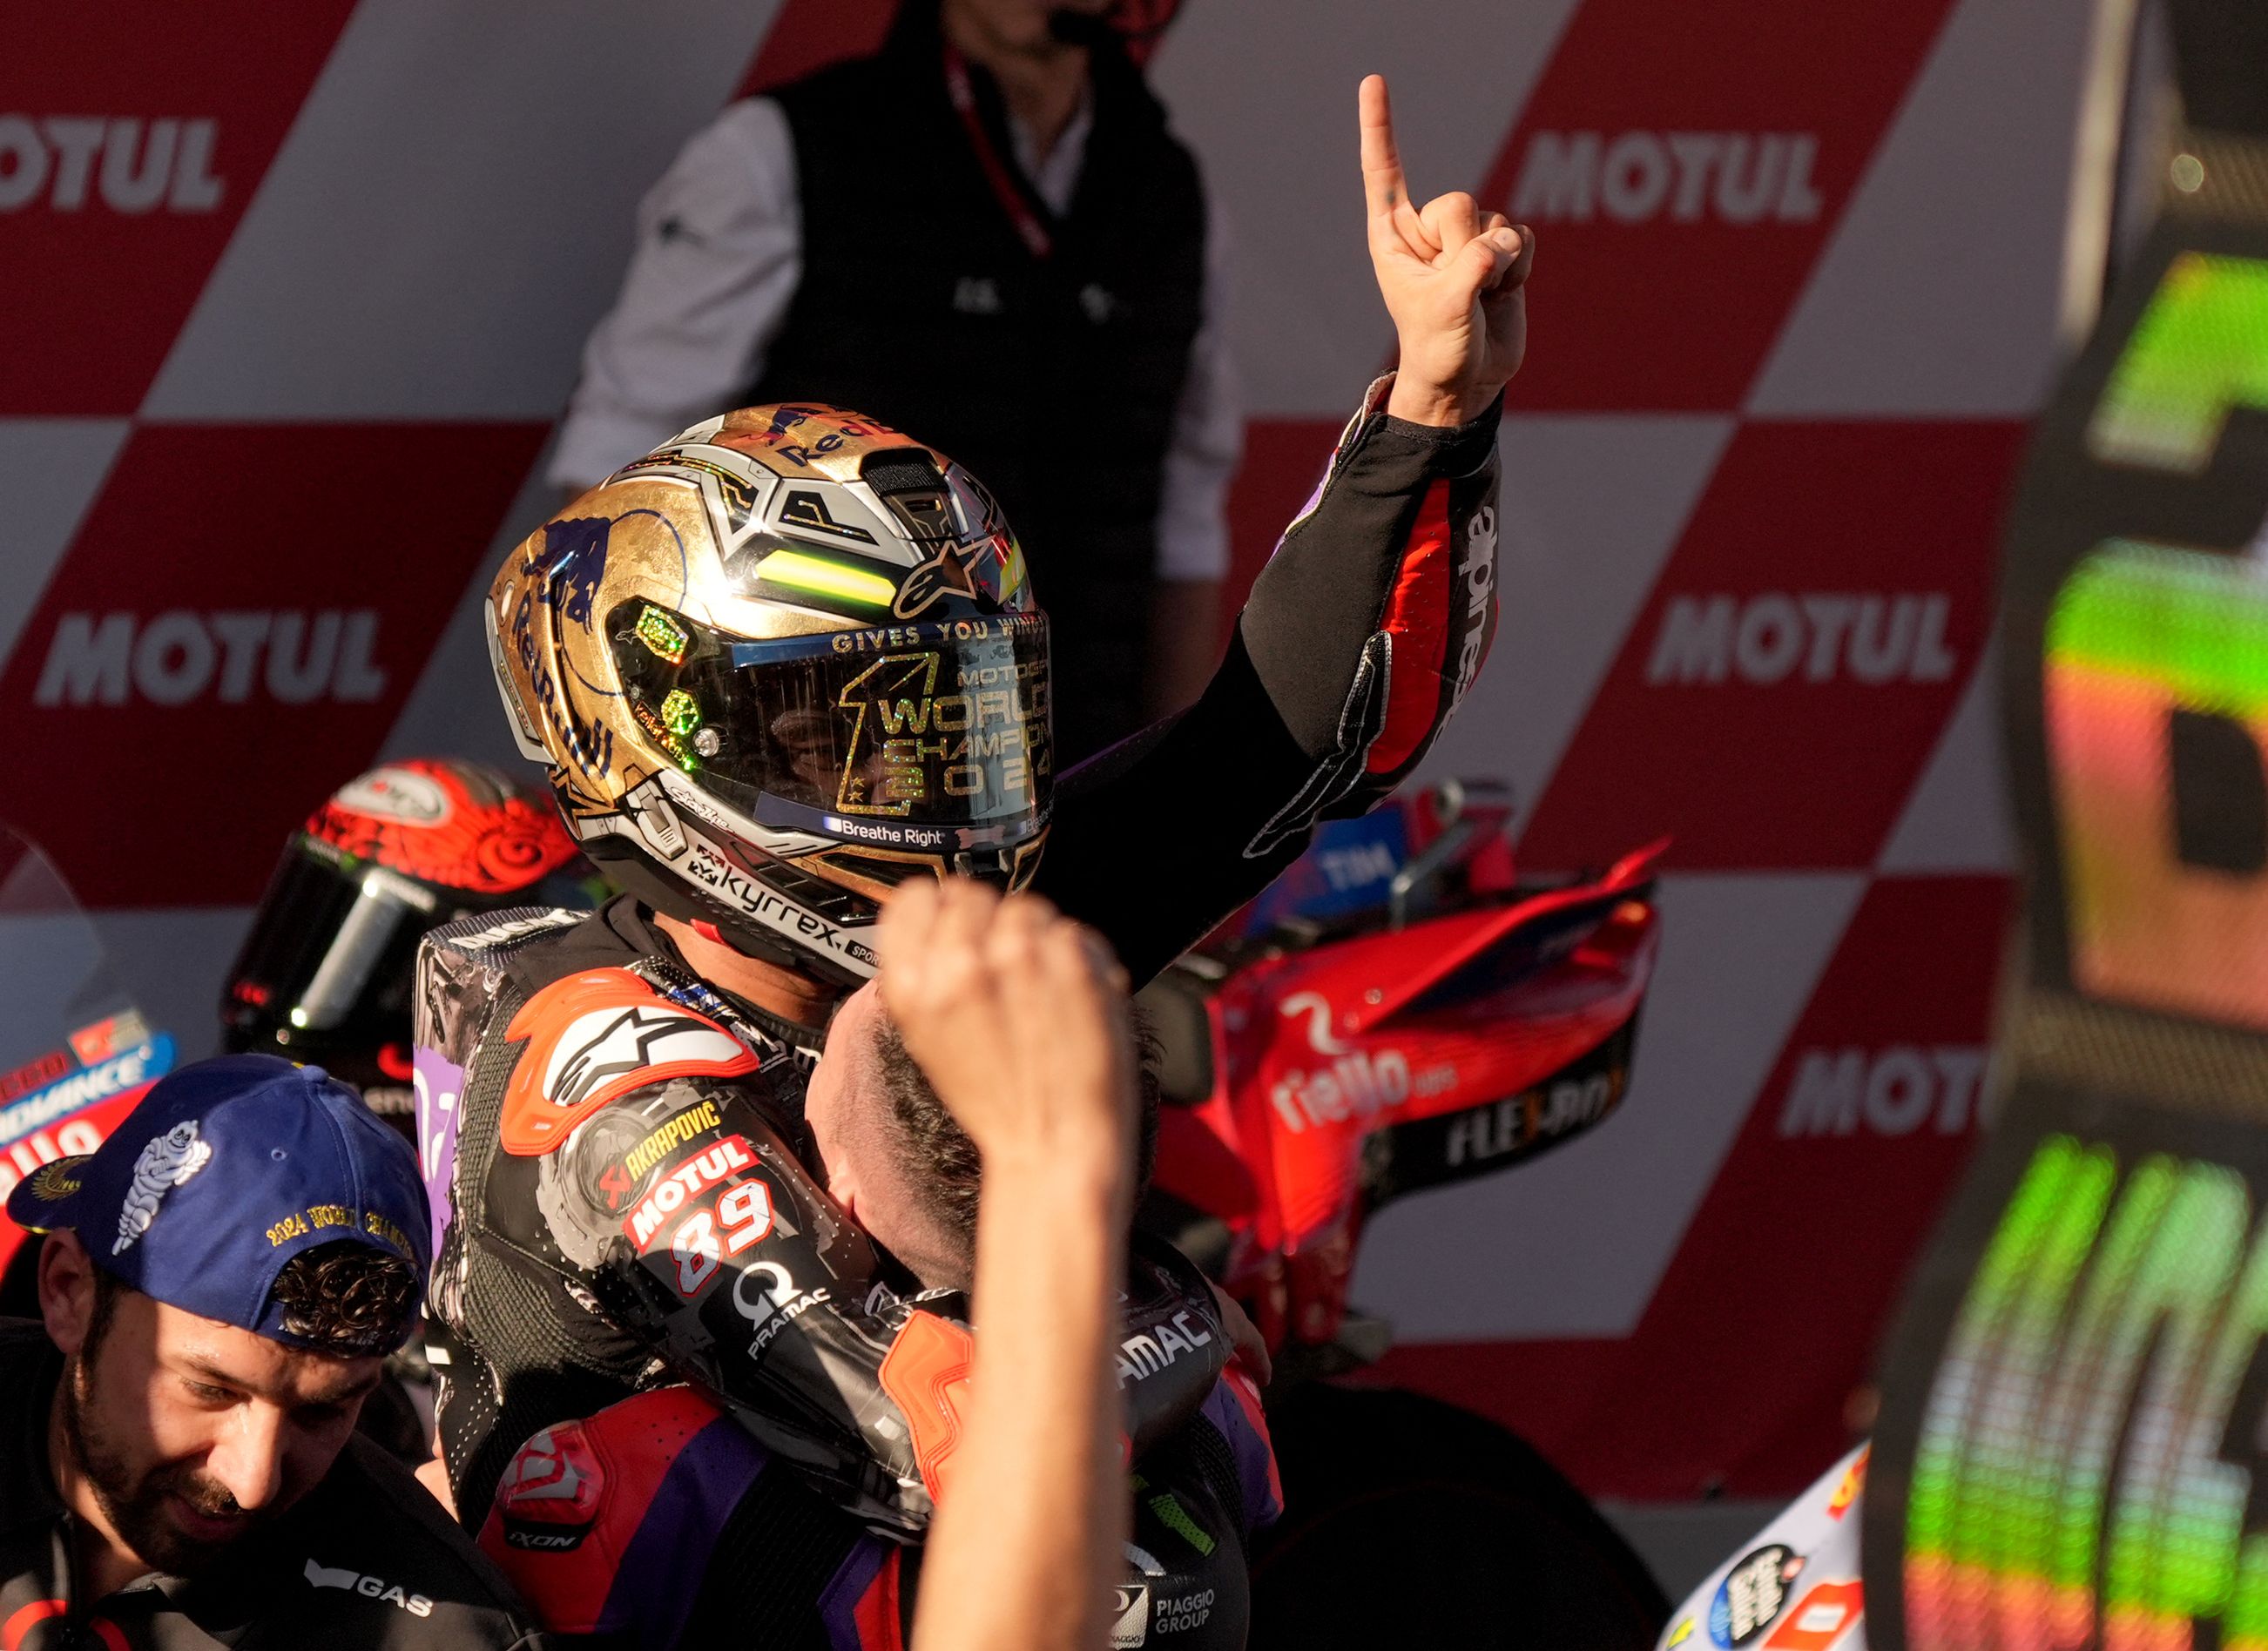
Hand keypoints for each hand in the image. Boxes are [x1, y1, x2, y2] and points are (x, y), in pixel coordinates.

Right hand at [877, 879, 1136, 1184]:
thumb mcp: (928, 1041)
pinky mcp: (1073, 962)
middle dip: (989, 923)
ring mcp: (1020, 957)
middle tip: (1006, 970)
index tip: (953, 920)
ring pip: (1025, 906)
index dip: (937, 907)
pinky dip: (1077, 956)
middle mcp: (960, 963)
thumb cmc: (997, 1103)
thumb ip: (926, 975)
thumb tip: (936, 920)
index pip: (914, 897)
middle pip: (972, 894)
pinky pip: (1072, 930)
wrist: (1055, 1146)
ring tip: (1041, 991)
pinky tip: (1071, 997)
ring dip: (1036, 937)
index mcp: (913, 986)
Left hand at [1359, 74, 1533, 427]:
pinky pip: (1524, 237)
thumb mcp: (1445, 310)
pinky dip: (1521, 268)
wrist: (1469, 379)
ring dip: (1497, 265)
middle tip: (1458, 289)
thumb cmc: (1439, 348)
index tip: (1373, 80)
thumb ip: (1472, 268)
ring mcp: (1467, 240)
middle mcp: (1429, 231)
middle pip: (1459, 202)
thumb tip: (1502, 243)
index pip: (1385, 172)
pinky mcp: (1502, 251)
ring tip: (1480, 298)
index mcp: (1394, 237)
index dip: (1380, 127)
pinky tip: (1503, 292)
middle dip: (1466, 247)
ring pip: (1495, 221)